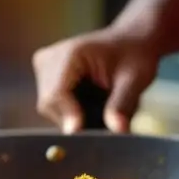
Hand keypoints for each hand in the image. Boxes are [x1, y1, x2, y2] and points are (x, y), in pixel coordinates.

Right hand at [32, 27, 159, 133]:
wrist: (130, 41)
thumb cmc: (134, 55)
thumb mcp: (135, 80)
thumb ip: (122, 105)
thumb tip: (117, 130)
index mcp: (70, 53)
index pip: (57, 94)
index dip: (69, 117)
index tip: (86, 137)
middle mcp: (49, 58)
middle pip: (50, 105)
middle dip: (75, 120)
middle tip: (104, 126)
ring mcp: (43, 67)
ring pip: (50, 109)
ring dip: (74, 117)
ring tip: (100, 111)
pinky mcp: (45, 76)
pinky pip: (53, 105)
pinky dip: (72, 112)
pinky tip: (91, 105)